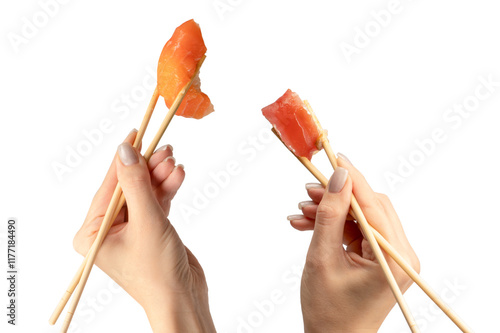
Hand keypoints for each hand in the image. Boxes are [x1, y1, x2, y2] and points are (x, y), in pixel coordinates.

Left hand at [73, 129, 215, 332]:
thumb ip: (136, 184)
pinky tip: (179, 176)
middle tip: (165, 149)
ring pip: (145, 193)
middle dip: (148, 169)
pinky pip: (156, 203)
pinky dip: (167, 190)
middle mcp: (107, 230)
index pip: (108, 187)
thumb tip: (125, 150)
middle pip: (129, 187)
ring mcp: (130, 230)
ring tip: (176, 163)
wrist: (183, 299)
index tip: (135, 132)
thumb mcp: (146, 221)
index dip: (123, 159)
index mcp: (92, 232)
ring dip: (161, 178)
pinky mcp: (150, 231)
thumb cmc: (157, 270)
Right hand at [288, 154, 419, 331]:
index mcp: (394, 259)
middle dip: (336, 197)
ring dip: (330, 212)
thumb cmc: (328, 311)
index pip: (374, 205)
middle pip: (369, 207)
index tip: (335, 156)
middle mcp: (400, 255)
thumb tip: (339, 177)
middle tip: (308, 189)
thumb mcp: (323, 258)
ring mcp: (390, 257)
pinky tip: (307, 223)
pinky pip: (356, 230)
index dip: (353, 179)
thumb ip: (330, 214)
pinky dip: (333, 225)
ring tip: (301, 211)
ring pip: (360, 217)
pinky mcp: (378, 258)